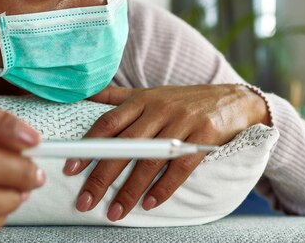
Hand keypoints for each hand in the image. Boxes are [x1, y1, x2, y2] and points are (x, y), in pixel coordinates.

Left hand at [63, 84, 269, 221]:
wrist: (234, 99)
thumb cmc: (184, 100)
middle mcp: (158, 109)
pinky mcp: (204, 136)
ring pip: (150, 159)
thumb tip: (85, 95)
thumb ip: (117, 97)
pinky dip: (164, 187)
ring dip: (130, 189)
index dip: (88, 146)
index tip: (70, 169)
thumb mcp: (150, 93)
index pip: (108, 123)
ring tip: (116, 212)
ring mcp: (182, 122)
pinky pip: (180, 166)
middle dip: (102, 175)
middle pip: (125, 145)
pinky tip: (150, 204)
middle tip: (86, 200)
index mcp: (141, 100)